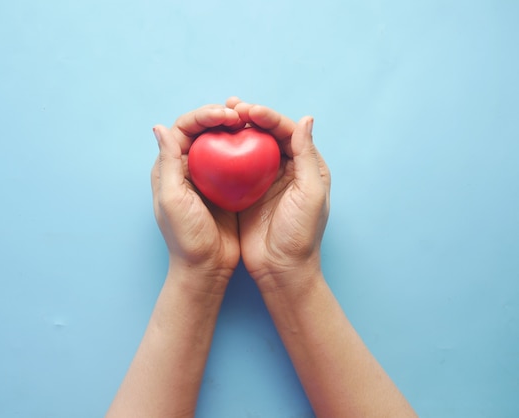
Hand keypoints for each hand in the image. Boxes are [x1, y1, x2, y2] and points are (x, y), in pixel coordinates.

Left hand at [151, 104, 243, 290]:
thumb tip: (159, 126)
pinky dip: (248, 148)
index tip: (227, 114)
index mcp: (170, 168)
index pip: (184, 129)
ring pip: (221, 142)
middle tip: (242, 114)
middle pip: (204, 130)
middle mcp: (188, 168)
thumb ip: (167, 162)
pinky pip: (238, 160)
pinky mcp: (228, 188)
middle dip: (221, 115)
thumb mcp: (173, 199)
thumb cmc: (186, 237)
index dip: (204, 115)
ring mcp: (209, 178)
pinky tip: (261, 144)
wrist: (207, 269)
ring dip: (235, 129)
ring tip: (252, 121)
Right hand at [227, 97, 330, 290]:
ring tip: (219, 117)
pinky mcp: (246, 194)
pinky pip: (234, 167)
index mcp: (306, 166)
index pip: (287, 132)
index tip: (249, 110)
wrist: (281, 270)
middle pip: (266, 134)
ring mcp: (264, 181)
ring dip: (235, 130)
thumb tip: (306, 118)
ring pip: (249, 147)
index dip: (269, 117)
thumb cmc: (301, 235)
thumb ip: (307, 155)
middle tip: (231, 107)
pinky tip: (211, 143)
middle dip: (250, 117)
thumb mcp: (310, 193)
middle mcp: (286, 169)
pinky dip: (224, 152)